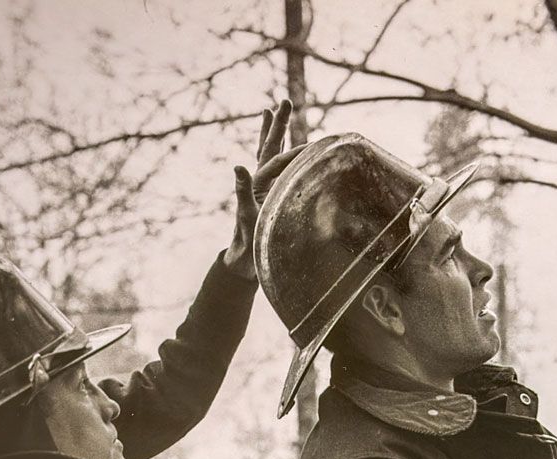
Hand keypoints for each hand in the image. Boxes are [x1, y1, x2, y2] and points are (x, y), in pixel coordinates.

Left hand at [223, 99, 305, 280]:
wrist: (244, 259)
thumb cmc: (247, 240)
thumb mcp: (245, 215)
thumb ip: (241, 191)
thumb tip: (237, 165)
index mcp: (258, 181)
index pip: (279, 159)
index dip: (297, 151)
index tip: (319, 145)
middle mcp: (260, 180)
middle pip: (270, 146)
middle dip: (278, 125)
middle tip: (284, 101)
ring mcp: (263, 186)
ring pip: (271, 153)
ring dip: (276, 133)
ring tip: (275, 111)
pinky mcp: (268, 195)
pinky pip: (277, 170)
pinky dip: (281, 155)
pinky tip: (284, 147)